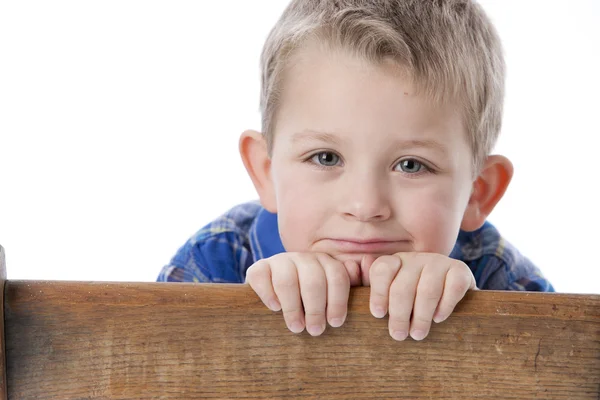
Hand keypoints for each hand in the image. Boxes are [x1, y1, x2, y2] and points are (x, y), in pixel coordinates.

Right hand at [245, 252, 360, 335]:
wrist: (274, 297)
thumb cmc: (310, 302)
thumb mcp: (331, 295)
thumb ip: (351, 284)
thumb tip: (368, 268)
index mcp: (325, 263)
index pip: (337, 276)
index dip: (337, 301)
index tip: (335, 323)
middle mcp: (303, 258)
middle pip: (314, 280)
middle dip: (316, 308)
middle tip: (315, 331)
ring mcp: (280, 261)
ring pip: (288, 280)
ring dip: (292, 307)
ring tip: (296, 327)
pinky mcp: (258, 268)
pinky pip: (262, 276)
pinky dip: (268, 294)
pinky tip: (275, 308)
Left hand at [365, 252, 476, 340]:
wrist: (452, 296)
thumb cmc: (414, 301)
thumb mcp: (393, 296)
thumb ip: (376, 293)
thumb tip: (352, 285)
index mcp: (395, 262)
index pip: (381, 270)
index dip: (378, 293)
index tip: (379, 315)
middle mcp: (416, 258)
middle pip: (403, 286)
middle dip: (399, 314)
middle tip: (398, 335)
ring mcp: (439, 262)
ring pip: (427, 290)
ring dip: (421, 316)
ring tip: (417, 334)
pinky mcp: (461, 270)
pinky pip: (452, 287)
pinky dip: (445, 305)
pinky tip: (439, 319)